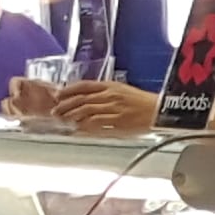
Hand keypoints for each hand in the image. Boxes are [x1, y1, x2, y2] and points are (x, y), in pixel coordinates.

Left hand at [31, 77, 161, 136]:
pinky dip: (85, 126)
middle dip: (66, 105)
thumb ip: (105, 93)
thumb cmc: (143, 103)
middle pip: (81, 99)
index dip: (68, 90)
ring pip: (86, 111)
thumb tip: (88, 99)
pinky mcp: (117, 121)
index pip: (84, 85)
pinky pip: (96, 123)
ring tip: (64, 120)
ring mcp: (113, 108)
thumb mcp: (123, 91)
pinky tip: (78, 129)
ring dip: (72, 116)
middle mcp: (110, 95)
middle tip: (56, 111)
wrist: (158, 112)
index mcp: (110, 86)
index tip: (58, 95)